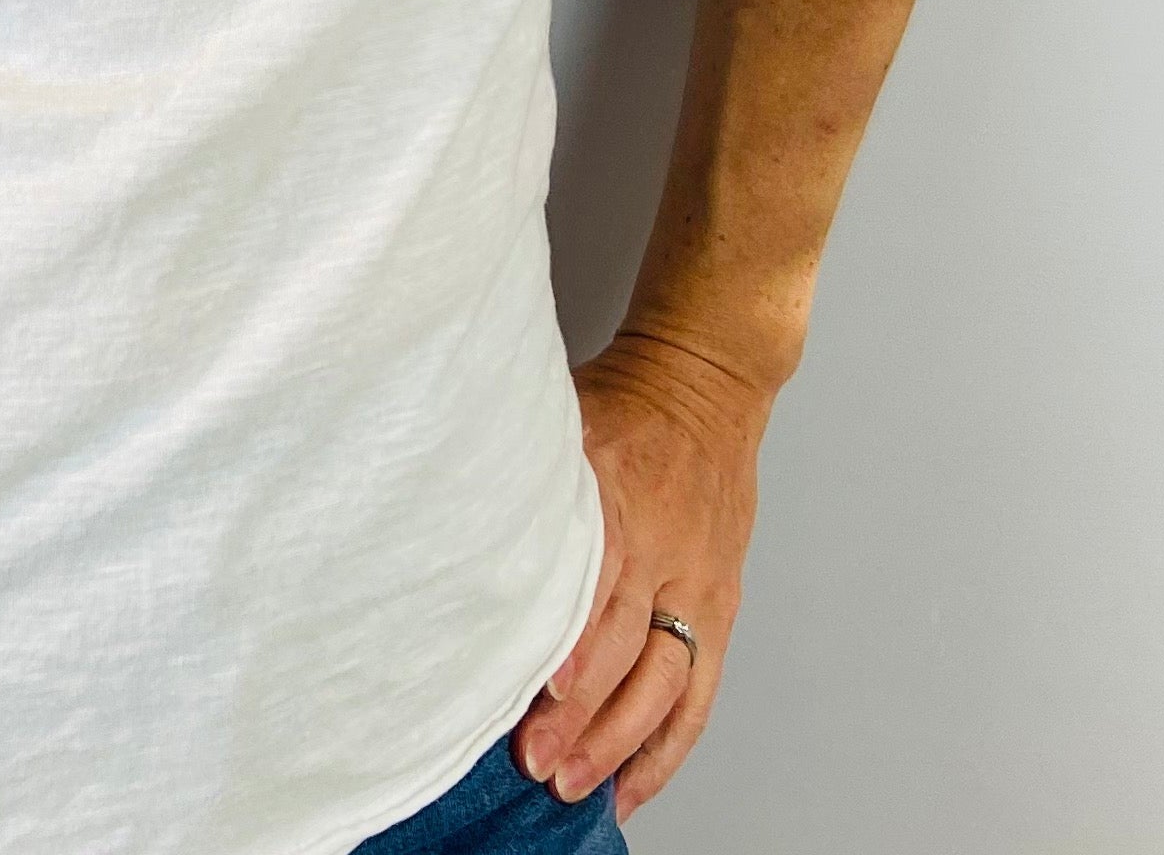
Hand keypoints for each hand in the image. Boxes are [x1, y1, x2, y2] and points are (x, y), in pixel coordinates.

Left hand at [511, 329, 768, 821]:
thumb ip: (523, 468)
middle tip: (535, 757)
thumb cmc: (624, 398)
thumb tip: (444, 499)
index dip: (573, 638)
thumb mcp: (563, 414)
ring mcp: (699, 581)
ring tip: (576, 784)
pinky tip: (634, 782)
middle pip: (626, 643)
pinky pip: (700, 689)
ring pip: (665, 680)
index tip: (541, 684)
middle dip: (582, 711)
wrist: (709, 380)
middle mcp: (667, 545)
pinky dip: (669, 744)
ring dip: (620, 741)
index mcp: (621, 492)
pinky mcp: (719, 605)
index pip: (599, 577)